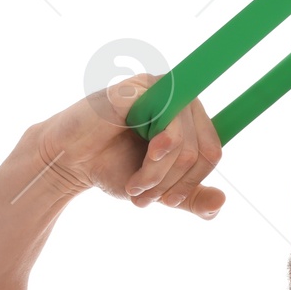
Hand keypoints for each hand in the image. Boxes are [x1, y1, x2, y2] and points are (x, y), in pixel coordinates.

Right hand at [31, 73, 225, 215]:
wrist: (69, 161)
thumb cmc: (113, 168)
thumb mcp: (159, 190)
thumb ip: (192, 198)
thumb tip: (221, 201)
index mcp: (190, 117)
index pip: (213, 151)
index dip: (194, 183)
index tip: (169, 201)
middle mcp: (180, 96)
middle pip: (202, 150)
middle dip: (173, 184)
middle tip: (144, 196)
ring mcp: (160, 87)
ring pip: (184, 144)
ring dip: (158, 177)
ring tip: (135, 186)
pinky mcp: (140, 87)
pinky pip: (166, 129)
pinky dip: (154, 162)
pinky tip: (136, 172)